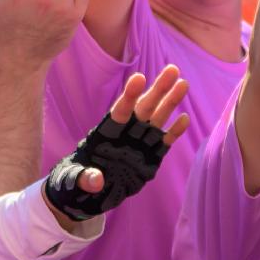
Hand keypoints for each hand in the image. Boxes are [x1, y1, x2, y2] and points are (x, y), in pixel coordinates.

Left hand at [45, 65, 190, 219]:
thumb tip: (96, 181)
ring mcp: (141, 142)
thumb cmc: (78, 178)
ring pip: (158, 118)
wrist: (90, 190)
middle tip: (172, 69)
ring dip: (171, 101)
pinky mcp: (152, 155)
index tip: (139, 78)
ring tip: (183, 83)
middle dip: (158, 89)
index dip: (130, 95)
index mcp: (107, 132)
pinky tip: (185, 118)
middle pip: (144, 107)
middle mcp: (127, 132)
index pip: (120, 110)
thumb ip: (84, 177)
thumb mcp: (74, 179)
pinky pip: (165, 141)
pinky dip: (175, 131)